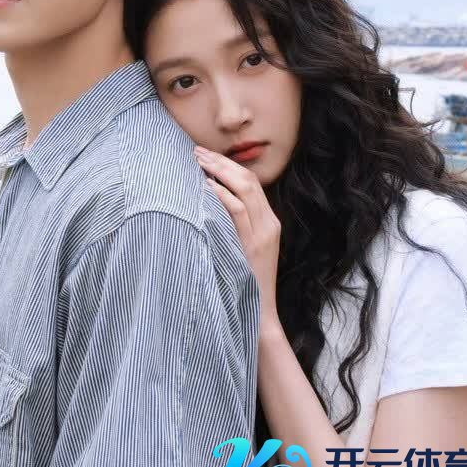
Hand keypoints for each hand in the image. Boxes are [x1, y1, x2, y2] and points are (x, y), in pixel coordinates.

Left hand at [194, 146, 281, 327]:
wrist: (260, 315)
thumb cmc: (243, 284)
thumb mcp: (241, 249)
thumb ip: (232, 227)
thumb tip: (207, 205)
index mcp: (268, 222)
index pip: (251, 182)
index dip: (228, 165)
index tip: (206, 156)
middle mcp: (269, 223)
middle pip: (248, 179)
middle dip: (222, 162)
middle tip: (197, 151)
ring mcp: (263, 233)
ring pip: (245, 188)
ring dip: (219, 171)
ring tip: (198, 161)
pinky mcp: (254, 244)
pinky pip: (238, 210)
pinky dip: (222, 194)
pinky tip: (206, 186)